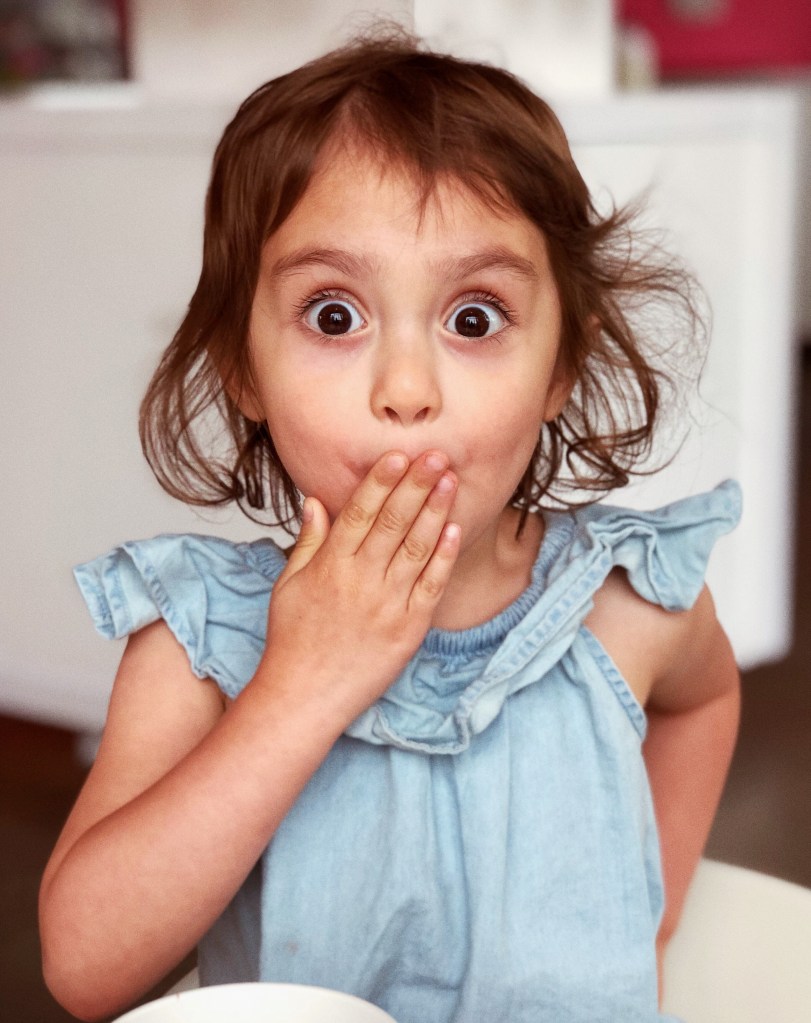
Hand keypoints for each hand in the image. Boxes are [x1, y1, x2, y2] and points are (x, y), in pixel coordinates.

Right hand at [258, 451, 459, 724]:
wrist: (304, 696)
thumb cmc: (292, 640)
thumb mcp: (288, 585)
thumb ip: (308, 541)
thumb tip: (316, 499)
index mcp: (330, 566)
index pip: (359, 513)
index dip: (381, 481)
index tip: (398, 454)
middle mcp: (360, 581)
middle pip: (393, 522)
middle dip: (416, 485)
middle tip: (436, 454)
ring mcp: (387, 606)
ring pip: (416, 548)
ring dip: (436, 511)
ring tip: (450, 480)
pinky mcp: (408, 630)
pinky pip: (431, 587)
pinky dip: (444, 557)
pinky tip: (454, 530)